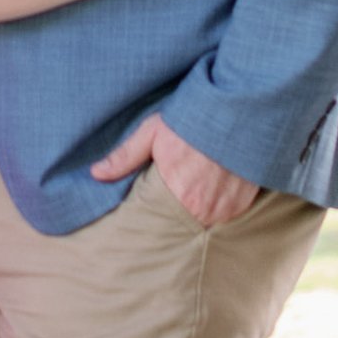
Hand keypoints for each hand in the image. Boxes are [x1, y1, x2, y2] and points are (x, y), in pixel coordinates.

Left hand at [90, 113, 264, 226]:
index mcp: (179, 196)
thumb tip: (96, 173)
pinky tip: (212, 188)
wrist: (238, 113)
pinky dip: (217, 206)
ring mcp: (226, 209)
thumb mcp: (154, 132)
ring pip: (204, 221)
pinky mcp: (242, 204)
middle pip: (182, 224)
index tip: (151, 208)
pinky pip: (225, 214)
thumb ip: (125, 156)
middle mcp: (204, 209)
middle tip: (172, 199)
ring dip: (198, 212)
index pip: (159, 220)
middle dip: (175, 216)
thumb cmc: (193, 121)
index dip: (154, 215)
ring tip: (192, 193)